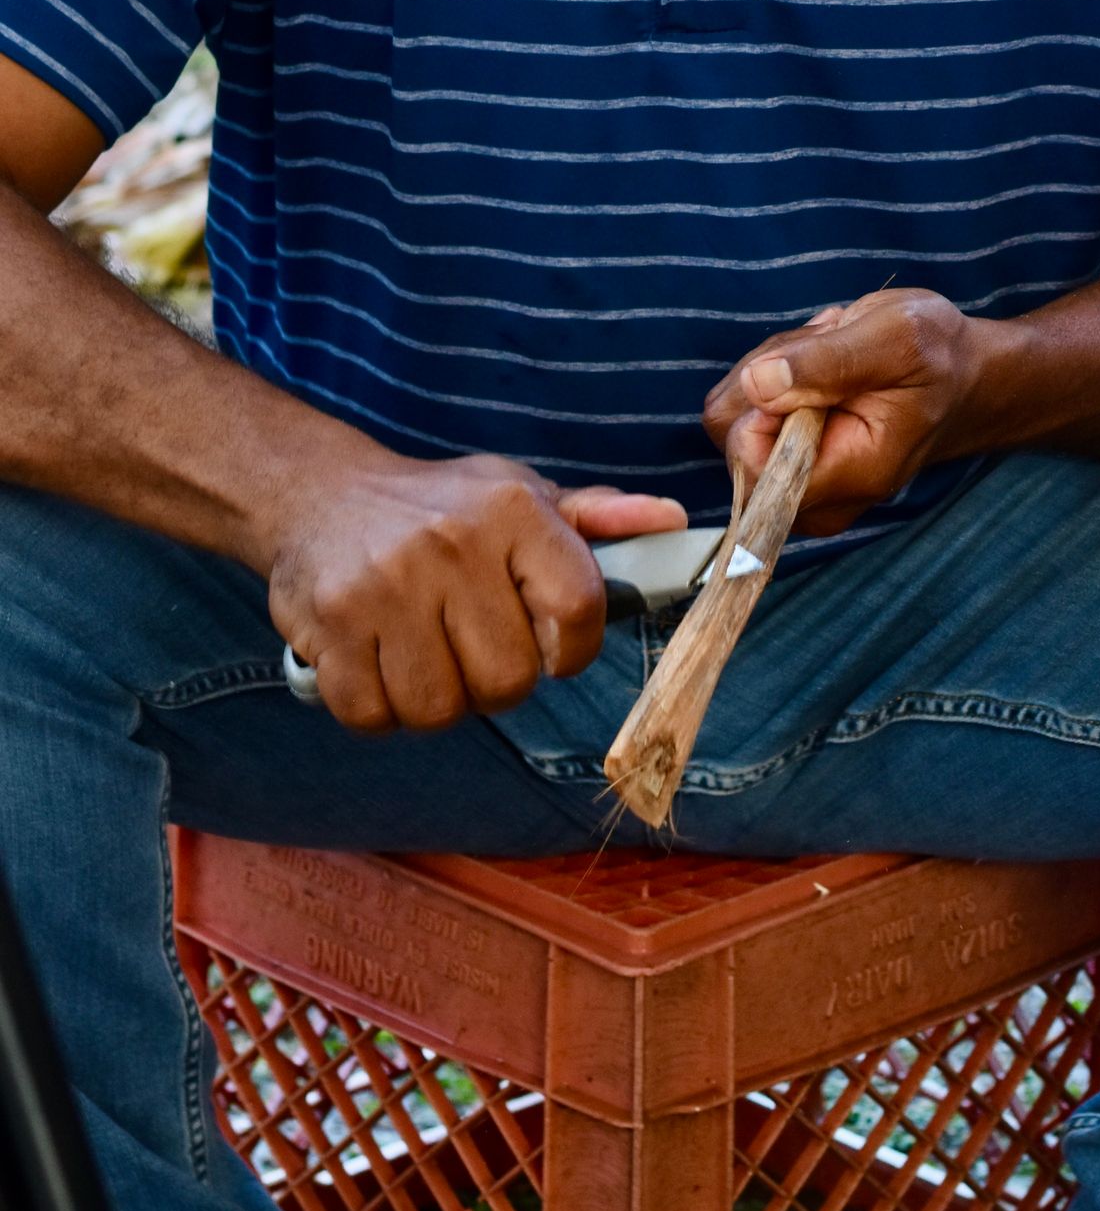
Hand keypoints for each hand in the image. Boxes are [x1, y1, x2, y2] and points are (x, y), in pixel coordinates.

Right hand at [265, 454, 687, 732]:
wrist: (317, 494)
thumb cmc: (437, 508)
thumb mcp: (519, 494)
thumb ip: (595, 520)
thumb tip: (672, 522)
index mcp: (514, 509)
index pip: (578, 611)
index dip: (570, 651)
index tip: (548, 646)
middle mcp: (452, 543)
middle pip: (508, 681)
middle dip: (494, 681)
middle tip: (469, 645)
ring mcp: (385, 585)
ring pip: (439, 709)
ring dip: (434, 700)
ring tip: (422, 653)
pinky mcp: (329, 624)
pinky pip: (372, 716)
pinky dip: (376, 708)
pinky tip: (375, 661)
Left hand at [703, 290, 986, 535]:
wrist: (960, 378)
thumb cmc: (938, 357)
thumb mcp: (895, 338)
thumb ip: (825, 364)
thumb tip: (756, 385)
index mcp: (847, 476)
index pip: (751, 463)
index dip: (762, 406)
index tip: (810, 369)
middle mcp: (814, 498)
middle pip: (731, 435)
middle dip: (769, 377)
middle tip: (830, 351)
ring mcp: (797, 486)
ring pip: (733, 415)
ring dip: (774, 370)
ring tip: (832, 357)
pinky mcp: (785, 466)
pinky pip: (744, 413)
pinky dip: (775, 378)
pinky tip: (822, 369)